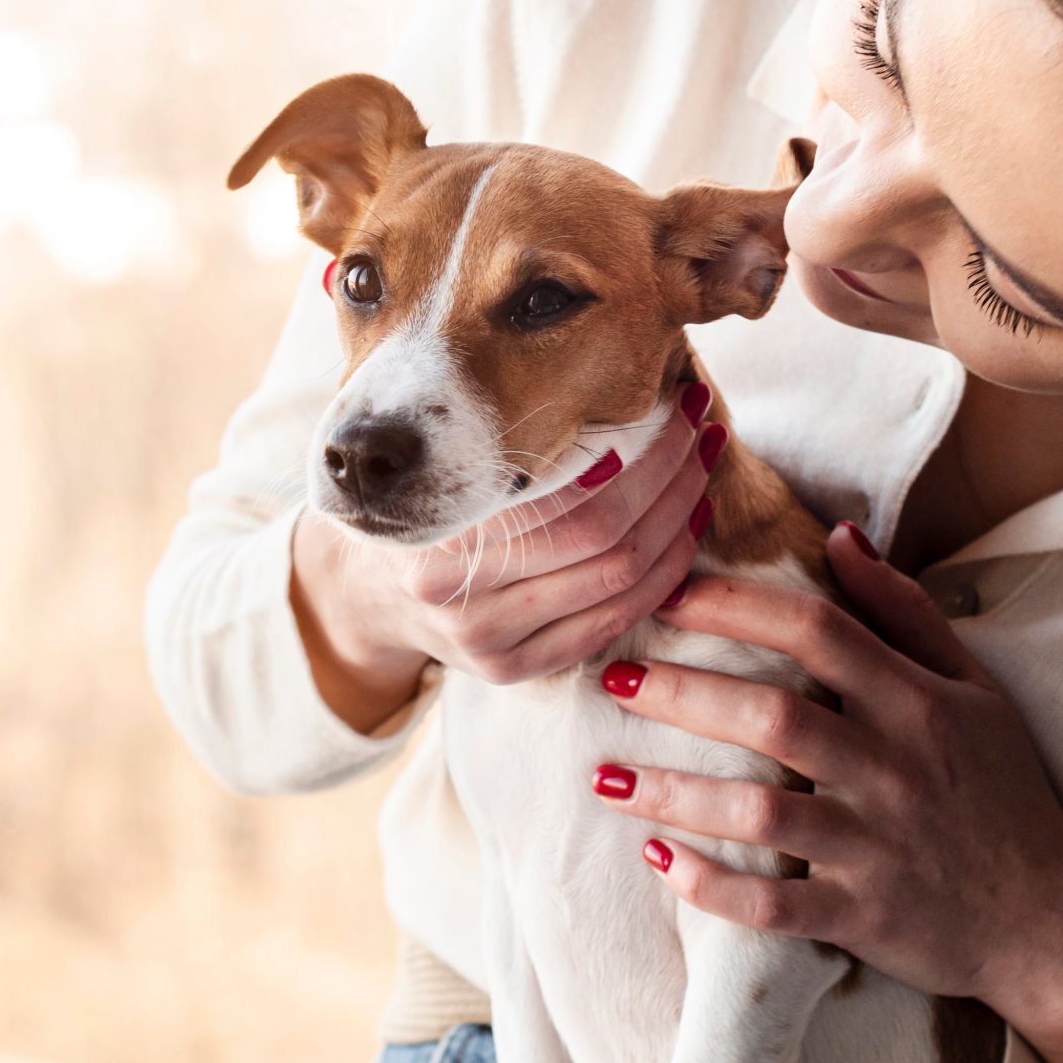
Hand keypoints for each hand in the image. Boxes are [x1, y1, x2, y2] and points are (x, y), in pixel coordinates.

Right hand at [291, 383, 723, 727]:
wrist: (361, 594)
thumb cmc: (413, 507)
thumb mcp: (437, 464)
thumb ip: (504, 442)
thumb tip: (609, 390)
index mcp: (444, 545)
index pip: (579, 503)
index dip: (645, 455)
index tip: (678, 404)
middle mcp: (466, 607)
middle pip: (610, 543)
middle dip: (672, 482)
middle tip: (701, 432)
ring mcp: (493, 648)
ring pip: (623, 585)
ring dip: (679, 526)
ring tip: (701, 474)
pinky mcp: (516, 671)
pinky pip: (612, 624)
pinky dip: (661, 578)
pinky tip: (681, 535)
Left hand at [590, 522, 1062, 1062]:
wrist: (1052, 920)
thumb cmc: (1005, 792)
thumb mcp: (975, 688)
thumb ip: (904, 612)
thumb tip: (838, 537)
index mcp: (918, 704)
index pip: (817, 633)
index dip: (735, 607)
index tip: (666, 593)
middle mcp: (894, 769)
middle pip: (773, 718)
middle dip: (683, 692)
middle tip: (613, 676)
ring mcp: (877, 847)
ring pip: (761, 814)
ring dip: (675, 793)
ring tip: (606, 777)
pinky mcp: (863, 917)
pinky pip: (773, 906)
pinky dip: (710, 886)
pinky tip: (658, 861)